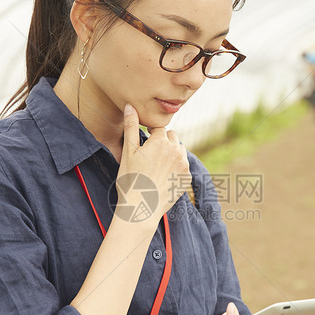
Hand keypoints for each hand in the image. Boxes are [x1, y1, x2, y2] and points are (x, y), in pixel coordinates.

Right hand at [116, 104, 189, 222]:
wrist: (140, 209)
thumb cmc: (130, 180)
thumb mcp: (128, 152)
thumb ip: (131, 126)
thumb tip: (130, 106)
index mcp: (161, 141)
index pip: (158, 128)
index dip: (150, 134)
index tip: (144, 144)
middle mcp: (176, 150)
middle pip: (171, 136)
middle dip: (162, 141)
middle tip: (149, 156)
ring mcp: (184, 165)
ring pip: (179, 149)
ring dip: (171, 152)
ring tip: (156, 166)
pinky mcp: (187, 178)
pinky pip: (183, 164)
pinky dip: (176, 166)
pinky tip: (163, 175)